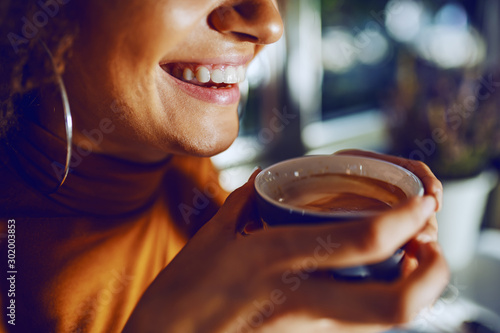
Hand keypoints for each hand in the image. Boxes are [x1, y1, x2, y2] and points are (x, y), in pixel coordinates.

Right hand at [124, 166, 448, 332]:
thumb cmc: (180, 295)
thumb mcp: (211, 238)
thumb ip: (245, 203)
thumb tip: (268, 179)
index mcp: (274, 259)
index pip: (363, 240)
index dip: (407, 219)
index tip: (422, 201)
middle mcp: (300, 299)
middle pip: (396, 303)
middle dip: (433, 274)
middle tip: (431, 245)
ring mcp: (306, 329)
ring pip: (384, 320)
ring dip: (414, 288)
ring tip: (412, 258)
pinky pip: (358, 327)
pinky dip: (380, 301)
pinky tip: (372, 281)